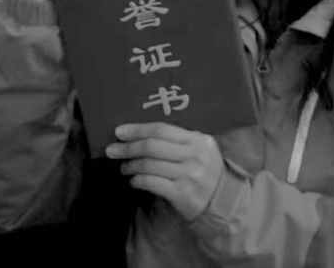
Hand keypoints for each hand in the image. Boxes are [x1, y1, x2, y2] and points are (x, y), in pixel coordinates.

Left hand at [105, 122, 223, 221]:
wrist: (222, 204)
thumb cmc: (206, 173)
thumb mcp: (202, 151)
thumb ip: (181, 140)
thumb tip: (142, 133)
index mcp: (199, 141)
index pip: (162, 129)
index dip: (137, 130)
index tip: (119, 132)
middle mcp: (195, 156)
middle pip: (152, 146)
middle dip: (128, 147)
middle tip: (112, 150)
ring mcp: (189, 175)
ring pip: (149, 165)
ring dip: (130, 166)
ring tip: (124, 167)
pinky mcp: (182, 194)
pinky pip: (151, 183)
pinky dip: (137, 181)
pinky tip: (134, 181)